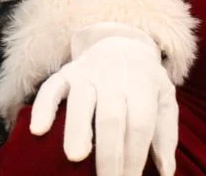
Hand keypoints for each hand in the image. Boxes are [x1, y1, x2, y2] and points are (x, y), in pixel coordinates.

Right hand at [30, 22, 177, 175]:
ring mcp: (87, 73)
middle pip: (111, 116)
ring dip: (77, 130)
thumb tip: (166, 172)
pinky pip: (51, 87)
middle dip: (109, 153)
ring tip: (75, 158)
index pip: (139, 124)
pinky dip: (43, 107)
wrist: (123, 42)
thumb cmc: (145, 82)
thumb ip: (166, 135)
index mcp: (142, 85)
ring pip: (80, 101)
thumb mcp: (165, 99)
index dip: (135, 155)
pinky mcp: (66, 72)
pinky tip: (38, 130)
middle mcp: (114, 77)